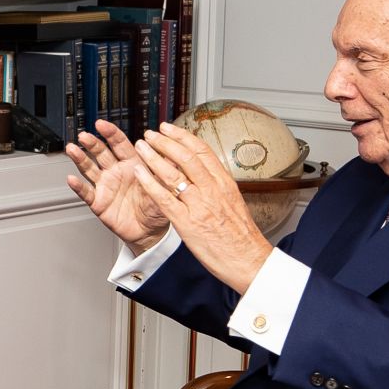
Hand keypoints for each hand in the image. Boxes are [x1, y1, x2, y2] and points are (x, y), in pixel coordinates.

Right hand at [65, 119, 169, 250]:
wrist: (149, 231)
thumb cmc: (157, 208)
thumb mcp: (165, 187)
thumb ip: (165, 170)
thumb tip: (173, 153)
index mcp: (132, 164)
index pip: (119, 144)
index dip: (110, 133)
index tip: (102, 125)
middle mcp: (116, 172)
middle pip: (101, 153)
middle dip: (92, 143)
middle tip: (85, 135)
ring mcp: (106, 186)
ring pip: (90, 168)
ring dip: (81, 158)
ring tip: (72, 149)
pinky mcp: (99, 202)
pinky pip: (86, 193)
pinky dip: (79, 186)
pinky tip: (72, 179)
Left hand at [129, 124, 273, 293]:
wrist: (248, 260)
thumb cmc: (241, 237)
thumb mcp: (234, 202)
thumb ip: (217, 187)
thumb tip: (205, 174)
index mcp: (224, 183)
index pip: (202, 150)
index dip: (182, 136)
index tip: (169, 128)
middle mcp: (212, 190)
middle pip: (186, 156)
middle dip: (165, 142)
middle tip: (150, 134)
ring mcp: (199, 205)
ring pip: (173, 173)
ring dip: (153, 157)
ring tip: (141, 147)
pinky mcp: (187, 223)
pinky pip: (164, 198)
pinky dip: (149, 183)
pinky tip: (139, 173)